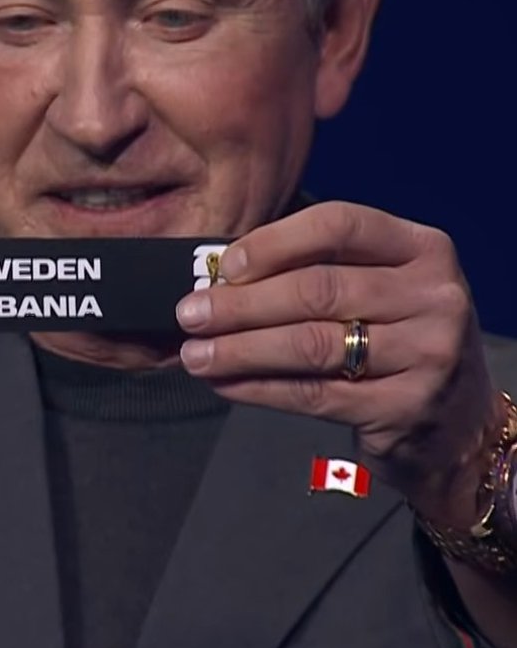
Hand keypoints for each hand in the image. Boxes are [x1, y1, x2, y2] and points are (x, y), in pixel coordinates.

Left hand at [175, 201, 497, 522]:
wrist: (457, 423)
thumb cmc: (396, 340)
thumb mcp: (378, 289)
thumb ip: (314, 272)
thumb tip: (219, 275)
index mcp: (422, 248)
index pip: (339, 224)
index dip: (273, 242)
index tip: (223, 266)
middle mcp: (434, 295)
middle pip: (317, 289)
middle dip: (241, 304)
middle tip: (190, 314)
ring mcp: (427, 353)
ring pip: (310, 344)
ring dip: (239, 349)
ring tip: (195, 355)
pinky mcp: (407, 406)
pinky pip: (313, 394)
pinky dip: (258, 388)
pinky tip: (224, 384)